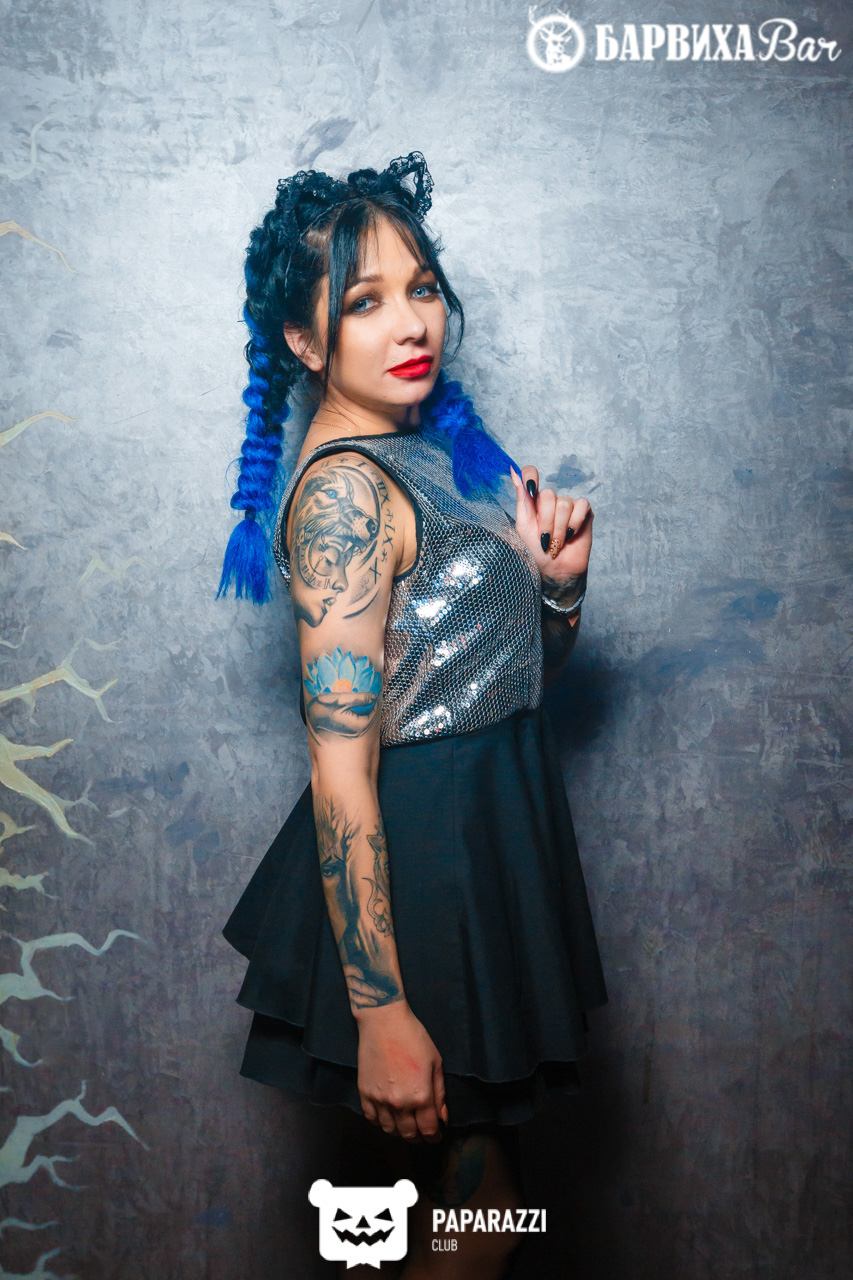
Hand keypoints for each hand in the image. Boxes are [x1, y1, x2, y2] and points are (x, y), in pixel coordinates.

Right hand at [355, 1001, 448, 1142]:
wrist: (384, 1022)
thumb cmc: (414, 1037)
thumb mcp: (435, 1062)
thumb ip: (439, 1093)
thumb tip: (443, 1118)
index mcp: (421, 1096)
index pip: (428, 1129)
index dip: (434, 1136)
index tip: (436, 1136)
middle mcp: (400, 1103)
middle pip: (409, 1134)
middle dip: (418, 1137)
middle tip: (422, 1133)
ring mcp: (379, 1100)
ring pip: (389, 1130)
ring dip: (399, 1132)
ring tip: (405, 1125)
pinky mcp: (365, 1093)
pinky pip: (372, 1119)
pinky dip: (380, 1122)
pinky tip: (387, 1116)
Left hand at [510, 464, 592, 590]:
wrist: (556, 570)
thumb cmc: (537, 552)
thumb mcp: (524, 527)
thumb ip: (522, 500)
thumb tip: (513, 472)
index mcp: (533, 502)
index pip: (531, 474)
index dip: (530, 475)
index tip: (530, 489)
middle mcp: (551, 500)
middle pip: (547, 494)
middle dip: (546, 521)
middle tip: (546, 539)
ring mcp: (568, 504)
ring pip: (564, 503)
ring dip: (559, 528)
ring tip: (557, 543)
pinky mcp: (584, 511)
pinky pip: (581, 506)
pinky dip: (575, 523)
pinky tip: (571, 535)